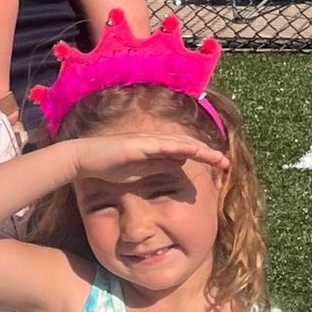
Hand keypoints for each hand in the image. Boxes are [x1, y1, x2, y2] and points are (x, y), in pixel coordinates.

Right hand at [70, 130, 229, 182]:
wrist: (83, 160)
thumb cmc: (108, 166)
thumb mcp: (140, 171)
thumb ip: (159, 165)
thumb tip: (180, 161)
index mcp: (155, 149)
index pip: (184, 152)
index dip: (202, 157)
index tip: (219, 166)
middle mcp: (154, 141)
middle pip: (187, 145)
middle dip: (208, 153)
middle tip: (227, 162)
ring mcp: (147, 141)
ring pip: (180, 143)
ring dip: (201, 150)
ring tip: (219, 158)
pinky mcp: (138, 145)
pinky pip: (164, 145)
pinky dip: (181, 147)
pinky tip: (195, 150)